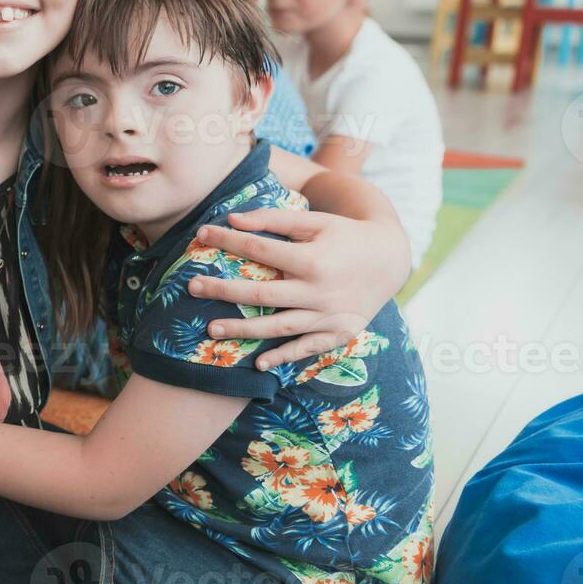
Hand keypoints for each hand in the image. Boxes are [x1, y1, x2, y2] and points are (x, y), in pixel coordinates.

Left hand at [188, 208, 409, 370]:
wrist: (391, 258)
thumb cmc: (345, 234)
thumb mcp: (315, 221)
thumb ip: (275, 219)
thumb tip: (233, 219)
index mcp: (313, 260)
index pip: (261, 250)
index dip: (229, 241)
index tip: (202, 233)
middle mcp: (320, 291)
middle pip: (263, 294)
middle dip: (224, 291)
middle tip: (191, 287)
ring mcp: (330, 316)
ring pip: (280, 327)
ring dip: (244, 331)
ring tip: (211, 330)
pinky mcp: (339, 332)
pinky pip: (307, 348)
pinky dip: (284, 357)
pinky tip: (258, 364)